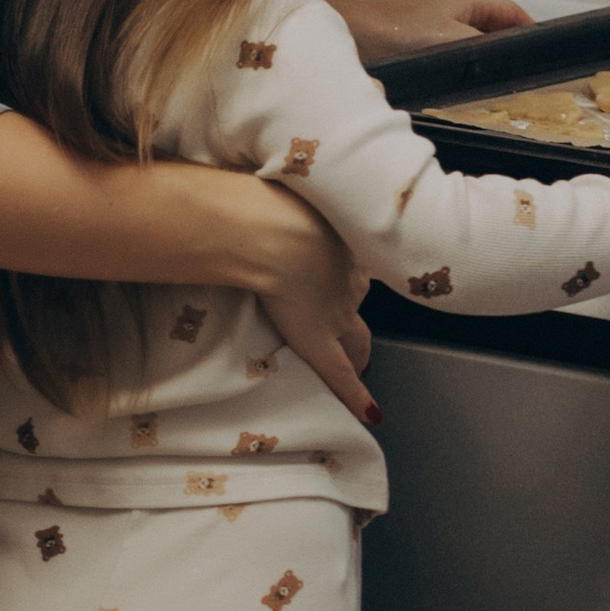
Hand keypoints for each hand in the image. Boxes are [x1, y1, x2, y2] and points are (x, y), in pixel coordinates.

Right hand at [250, 192, 375, 425]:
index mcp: (338, 242)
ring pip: (356, 337)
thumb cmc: (269, 207)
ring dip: (359, 350)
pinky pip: (342, 374)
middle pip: (357, 301)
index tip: (343, 276)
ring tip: (361, 367)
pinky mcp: (320, 342)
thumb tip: (240, 199)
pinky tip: (369, 413)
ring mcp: (336, 313)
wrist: (276, 234)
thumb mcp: (275, 197)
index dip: (346, 274)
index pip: (348, 262)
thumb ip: (267, 205)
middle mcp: (346, 279)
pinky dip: (357, 395)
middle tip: (354, 326)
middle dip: (357, 313)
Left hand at [329, 0, 535, 68]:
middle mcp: (456, 2)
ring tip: (504, 81)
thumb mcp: (453, 42)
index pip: (513, 13)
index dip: (532, 32)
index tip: (547, 56)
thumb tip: (508, 58)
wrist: (355, 36)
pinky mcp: (424, 34)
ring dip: (489, 55)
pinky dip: (469, 59)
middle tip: (527, 75)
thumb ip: (485, 48)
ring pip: (477, 37)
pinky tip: (471, 79)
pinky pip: (458, 45)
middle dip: (512, 47)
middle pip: (497, 24)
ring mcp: (439, 17)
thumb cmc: (401, 34)